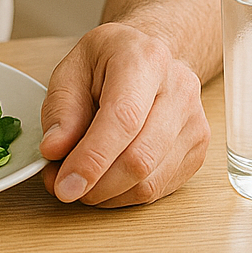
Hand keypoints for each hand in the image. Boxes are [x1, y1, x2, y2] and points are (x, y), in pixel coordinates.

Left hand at [38, 23, 209, 207]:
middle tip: (62, 187)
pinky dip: (124, 196)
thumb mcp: (72, 68)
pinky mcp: (197, 151)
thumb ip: (61, 109)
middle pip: (140, 158)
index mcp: (145, 60)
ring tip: (80, 181)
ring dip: (106, 194)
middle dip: (95, 184)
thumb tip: (55, 150)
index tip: (65, 184)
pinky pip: (158, 189)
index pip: (123, 118)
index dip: (92, 158)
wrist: (148, 56)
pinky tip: (105, 180)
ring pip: (149, 182)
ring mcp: (194, 123)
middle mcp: (179, 90)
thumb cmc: (109, 60)